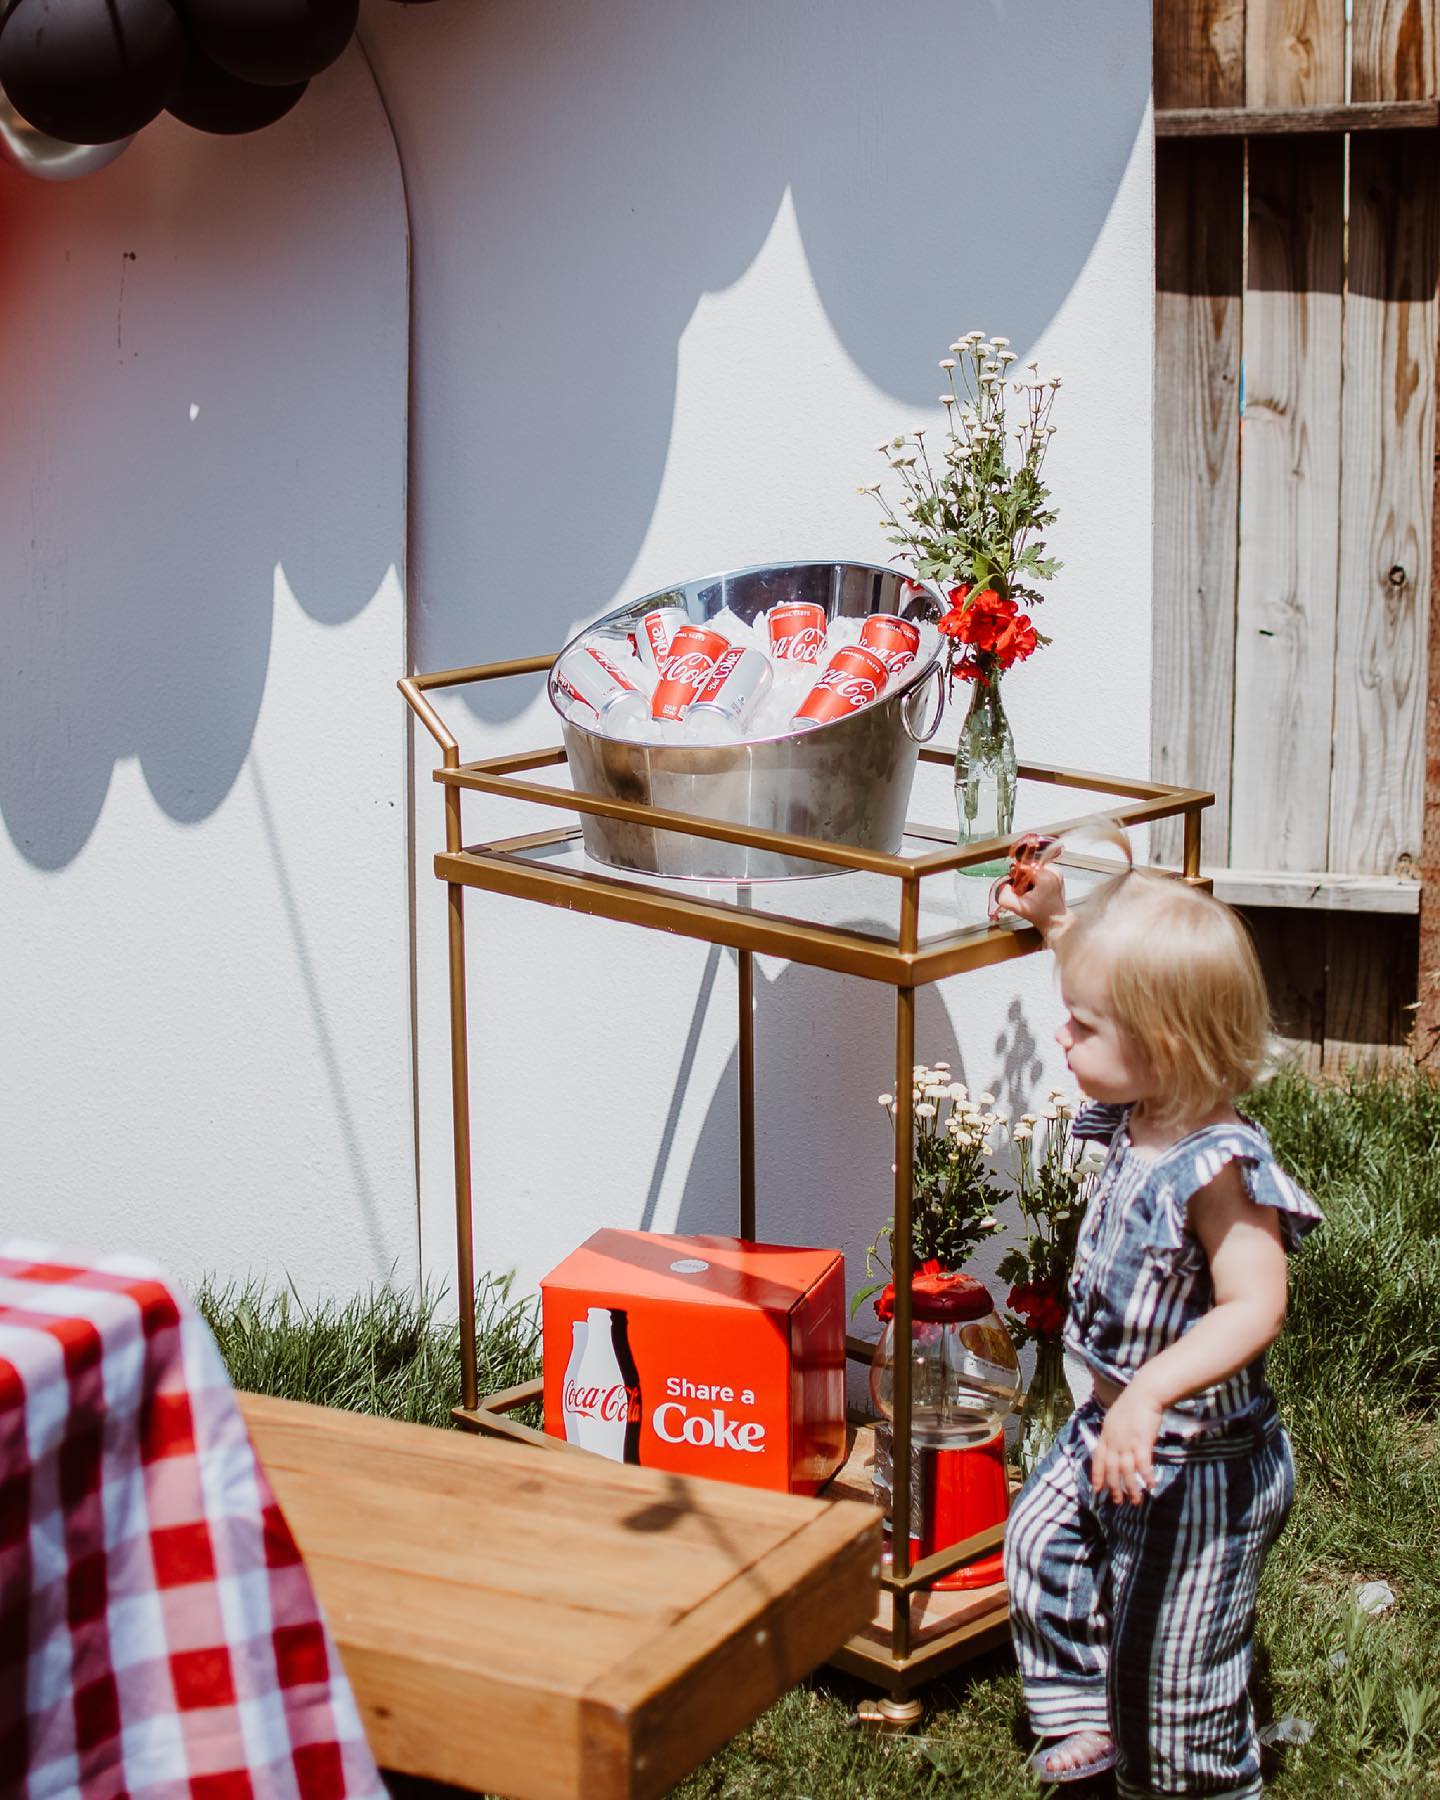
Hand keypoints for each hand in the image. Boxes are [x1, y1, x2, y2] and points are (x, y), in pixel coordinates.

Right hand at [989, 859, 1066, 935]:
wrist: (1056, 919)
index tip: (1014, 884)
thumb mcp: (1018, 908)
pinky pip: (1040, 869)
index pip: (1024, 866)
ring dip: (1028, 875)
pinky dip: (1035, 876)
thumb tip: (1003, 885)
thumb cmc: (1040, 914)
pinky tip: (1034, 887)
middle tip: (1021, 888)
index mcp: (1045, 877)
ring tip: (1028, 888)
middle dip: (1022, 875)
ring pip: (1034, 866)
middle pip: (1029, 865)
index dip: (1015, 875)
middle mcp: (1053, 871)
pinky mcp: (1056, 873)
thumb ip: (1005, 897)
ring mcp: (1056, 871)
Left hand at [1091, 1383, 1161, 1505]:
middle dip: (1113, 1487)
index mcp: (1106, 1435)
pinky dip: (1146, 1477)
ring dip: (1131, 1488)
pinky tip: (1151, 1486)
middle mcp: (1114, 1441)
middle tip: (1117, 1501)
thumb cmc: (1132, 1404)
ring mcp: (1126, 1443)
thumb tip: (1115, 1446)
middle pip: (1111, 1469)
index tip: (1096, 1489)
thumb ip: (1114, 1433)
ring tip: (1136, 1501)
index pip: (1098, 1459)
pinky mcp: (1141, 1443)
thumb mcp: (1115, 1418)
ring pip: (1126, 1471)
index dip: (1097, 1475)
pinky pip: (1143, 1465)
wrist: (1144, 1393)